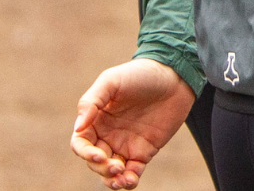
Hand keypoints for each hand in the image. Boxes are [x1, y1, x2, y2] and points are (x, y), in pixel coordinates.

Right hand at [71, 58, 194, 189]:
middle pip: (94, 161)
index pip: (80, 144)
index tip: (99, 155)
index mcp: (96, 120)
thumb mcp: (112, 81)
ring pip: (111, 171)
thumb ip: (91, 102)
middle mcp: (107, 135)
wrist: (175, 76)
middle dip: (101, 168)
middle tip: (115, 166)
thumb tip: (78, 128)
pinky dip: (129, 181)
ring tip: (121, 179)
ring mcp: (125, 145)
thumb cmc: (140, 74)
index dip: (85, 153)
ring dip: (111, 180)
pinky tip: (130, 180)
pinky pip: (132, 172)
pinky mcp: (144, 151)